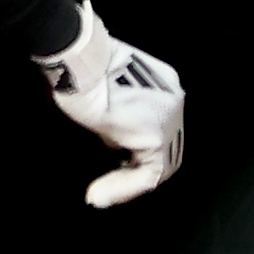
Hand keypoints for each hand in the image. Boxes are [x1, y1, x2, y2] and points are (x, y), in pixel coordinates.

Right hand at [36, 0, 184, 207]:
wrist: (79, 60)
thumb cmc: (81, 71)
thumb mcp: (105, 97)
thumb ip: (118, 118)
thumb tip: (113, 141)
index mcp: (164, 85)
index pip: (159, 129)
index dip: (135, 154)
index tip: (110, 167)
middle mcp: (174, 100)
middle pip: (165, 148)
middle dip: (134, 171)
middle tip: (106, 186)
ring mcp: (169, 118)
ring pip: (159, 165)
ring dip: (127, 185)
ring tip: (100, 194)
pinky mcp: (156, 136)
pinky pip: (148, 173)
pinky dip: (124, 188)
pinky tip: (100, 193)